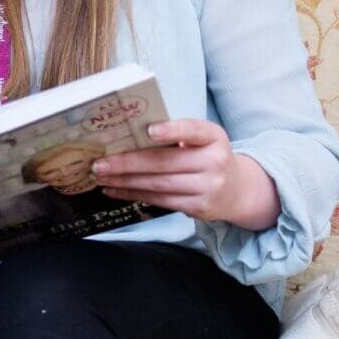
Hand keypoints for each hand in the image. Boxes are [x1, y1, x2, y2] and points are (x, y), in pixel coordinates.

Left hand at [91, 119, 280, 229]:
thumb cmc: (208, 156)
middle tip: (100, 162)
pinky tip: (115, 189)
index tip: (149, 131)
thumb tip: (129, 134)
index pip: (193, 130)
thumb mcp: (202, 140)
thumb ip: (176, 135)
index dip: (172, 130)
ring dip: (125, 181)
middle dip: (127, 163)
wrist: (238, 190)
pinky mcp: (199, 208)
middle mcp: (215, 162)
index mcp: (214, 137)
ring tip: (101, 176)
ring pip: (159, 184)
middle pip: (165, 162)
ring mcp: (208, 188)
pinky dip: (134, 194)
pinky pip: (160, 200)